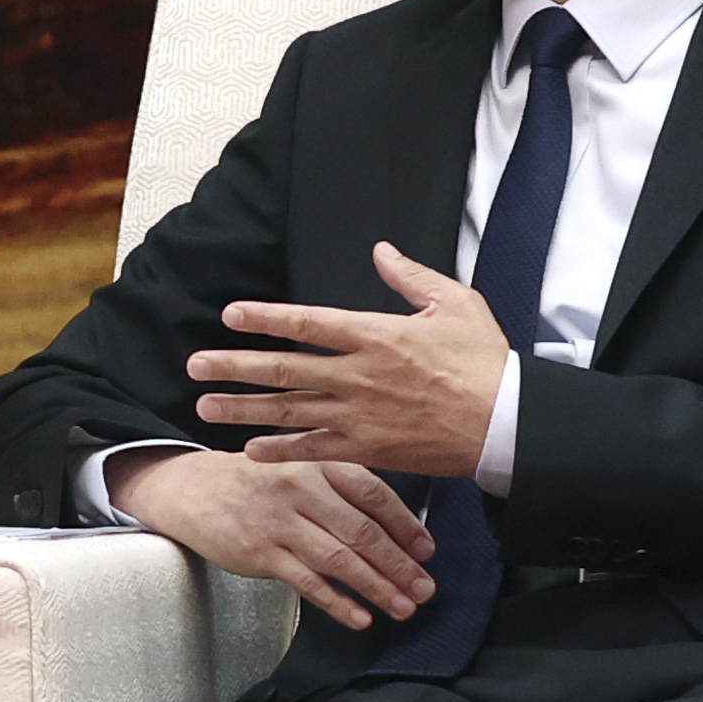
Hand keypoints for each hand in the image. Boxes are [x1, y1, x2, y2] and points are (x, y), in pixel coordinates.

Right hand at [113, 448, 439, 633]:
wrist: (190, 488)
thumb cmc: (255, 482)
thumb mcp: (298, 468)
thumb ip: (341, 491)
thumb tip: (396, 531)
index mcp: (317, 463)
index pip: (374, 494)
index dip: (406, 526)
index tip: (429, 552)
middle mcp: (300, 488)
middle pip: (363, 531)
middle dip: (400, 565)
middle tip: (425, 589)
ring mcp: (279, 521)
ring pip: (340, 559)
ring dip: (377, 587)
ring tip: (403, 607)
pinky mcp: (259, 551)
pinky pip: (307, 582)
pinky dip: (337, 603)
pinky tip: (360, 618)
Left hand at [189, 243, 510, 481]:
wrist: (507, 422)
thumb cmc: (485, 361)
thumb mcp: (454, 303)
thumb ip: (410, 277)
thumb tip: (381, 250)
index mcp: (375, 335)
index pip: (306, 322)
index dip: (264, 318)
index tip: (230, 315)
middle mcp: (358, 375)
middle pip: (284, 368)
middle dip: (234, 366)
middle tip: (195, 363)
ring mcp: (360, 415)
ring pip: (290, 411)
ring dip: (244, 409)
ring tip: (205, 407)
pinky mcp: (369, 448)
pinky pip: (315, 449)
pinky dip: (282, 451)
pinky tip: (251, 450)